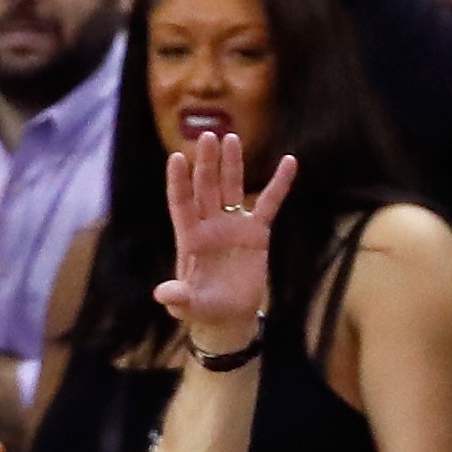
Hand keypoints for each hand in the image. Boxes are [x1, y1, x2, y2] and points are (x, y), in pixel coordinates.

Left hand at [155, 124, 298, 347]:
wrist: (229, 316)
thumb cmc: (204, 309)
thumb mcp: (189, 306)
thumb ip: (178, 297)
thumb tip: (162, 294)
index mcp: (189, 237)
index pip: (182, 203)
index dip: (179, 182)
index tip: (177, 158)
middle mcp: (209, 224)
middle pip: (206, 187)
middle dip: (207, 163)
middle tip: (207, 136)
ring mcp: (233, 225)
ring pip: (231, 188)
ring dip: (231, 164)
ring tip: (230, 137)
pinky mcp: (257, 232)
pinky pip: (269, 204)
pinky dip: (279, 184)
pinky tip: (289, 161)